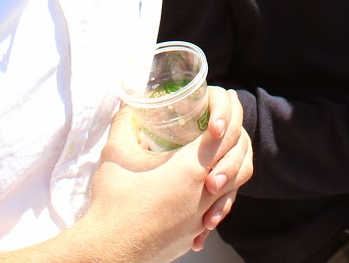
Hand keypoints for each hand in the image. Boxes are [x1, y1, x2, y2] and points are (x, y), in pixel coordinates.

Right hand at [82, 98, 247, 262]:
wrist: (109, 250)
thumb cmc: (112, 203)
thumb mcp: (115, 153)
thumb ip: (125, 123)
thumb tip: (129, 104)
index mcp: (190, 168)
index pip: (226, 134)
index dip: (230, 113)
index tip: (227, 100)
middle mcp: (204, 192)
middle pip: (239, 158)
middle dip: (237, 134)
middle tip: (225, 122)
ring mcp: (202, 215)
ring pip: (235, 185)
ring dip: (232, 165)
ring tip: (220, 153)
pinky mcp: (195, 232)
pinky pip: (220, 208)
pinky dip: (221, 193)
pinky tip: (206, 189)